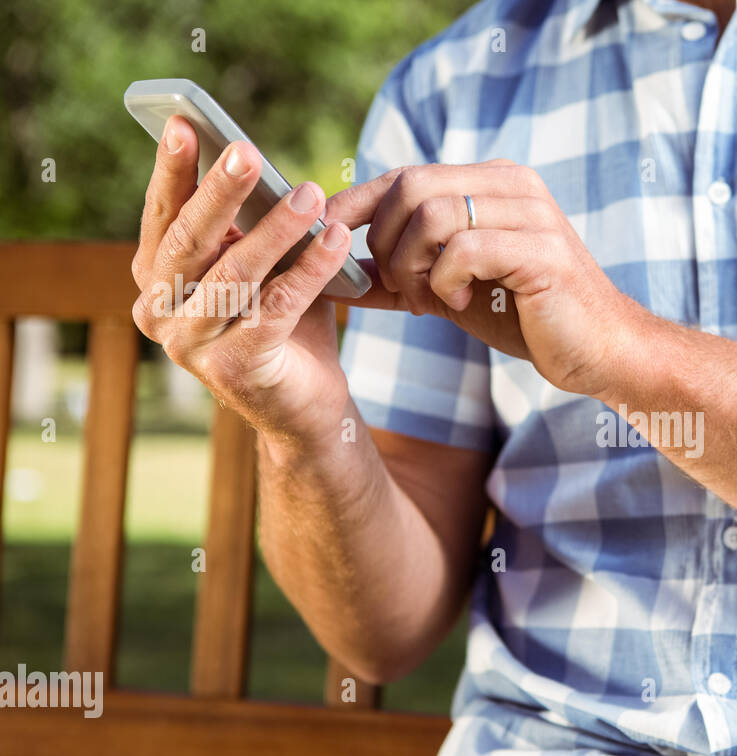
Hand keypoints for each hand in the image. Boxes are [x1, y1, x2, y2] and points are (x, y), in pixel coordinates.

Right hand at [130, 116, 356, 448]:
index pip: (163, 215)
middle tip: (246, 151)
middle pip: (190, 242)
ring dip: (276, 229)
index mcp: (156, 279)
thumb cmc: (283, 326)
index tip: (185, 124)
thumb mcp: (264, 267)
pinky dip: (309, 270)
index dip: (172, 170)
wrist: (305, 406)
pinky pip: (276, 307)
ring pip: (235, 274)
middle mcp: (159, 312)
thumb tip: (260, 165)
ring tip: (310, 193)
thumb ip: (252, 226)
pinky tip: (336, 241)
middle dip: (219, 192)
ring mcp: (191, 345)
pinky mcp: (233, 368)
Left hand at [325, 160, 639, 396]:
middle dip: (386, 245)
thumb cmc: (527, 318)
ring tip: (431, 302)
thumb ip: (401, 276)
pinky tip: (463, 302)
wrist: (598, 351)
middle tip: (401, 291)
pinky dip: (446, 281)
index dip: (356, 204)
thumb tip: (335, 276)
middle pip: (410, 187)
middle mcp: (512, 185)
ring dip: (413, 268)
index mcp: (491, 182)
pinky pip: (463, 249)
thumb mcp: (451, 291)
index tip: (325, 236)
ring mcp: (531, 212)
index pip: (405, 175)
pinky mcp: (542, 249)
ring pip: (431, 216)